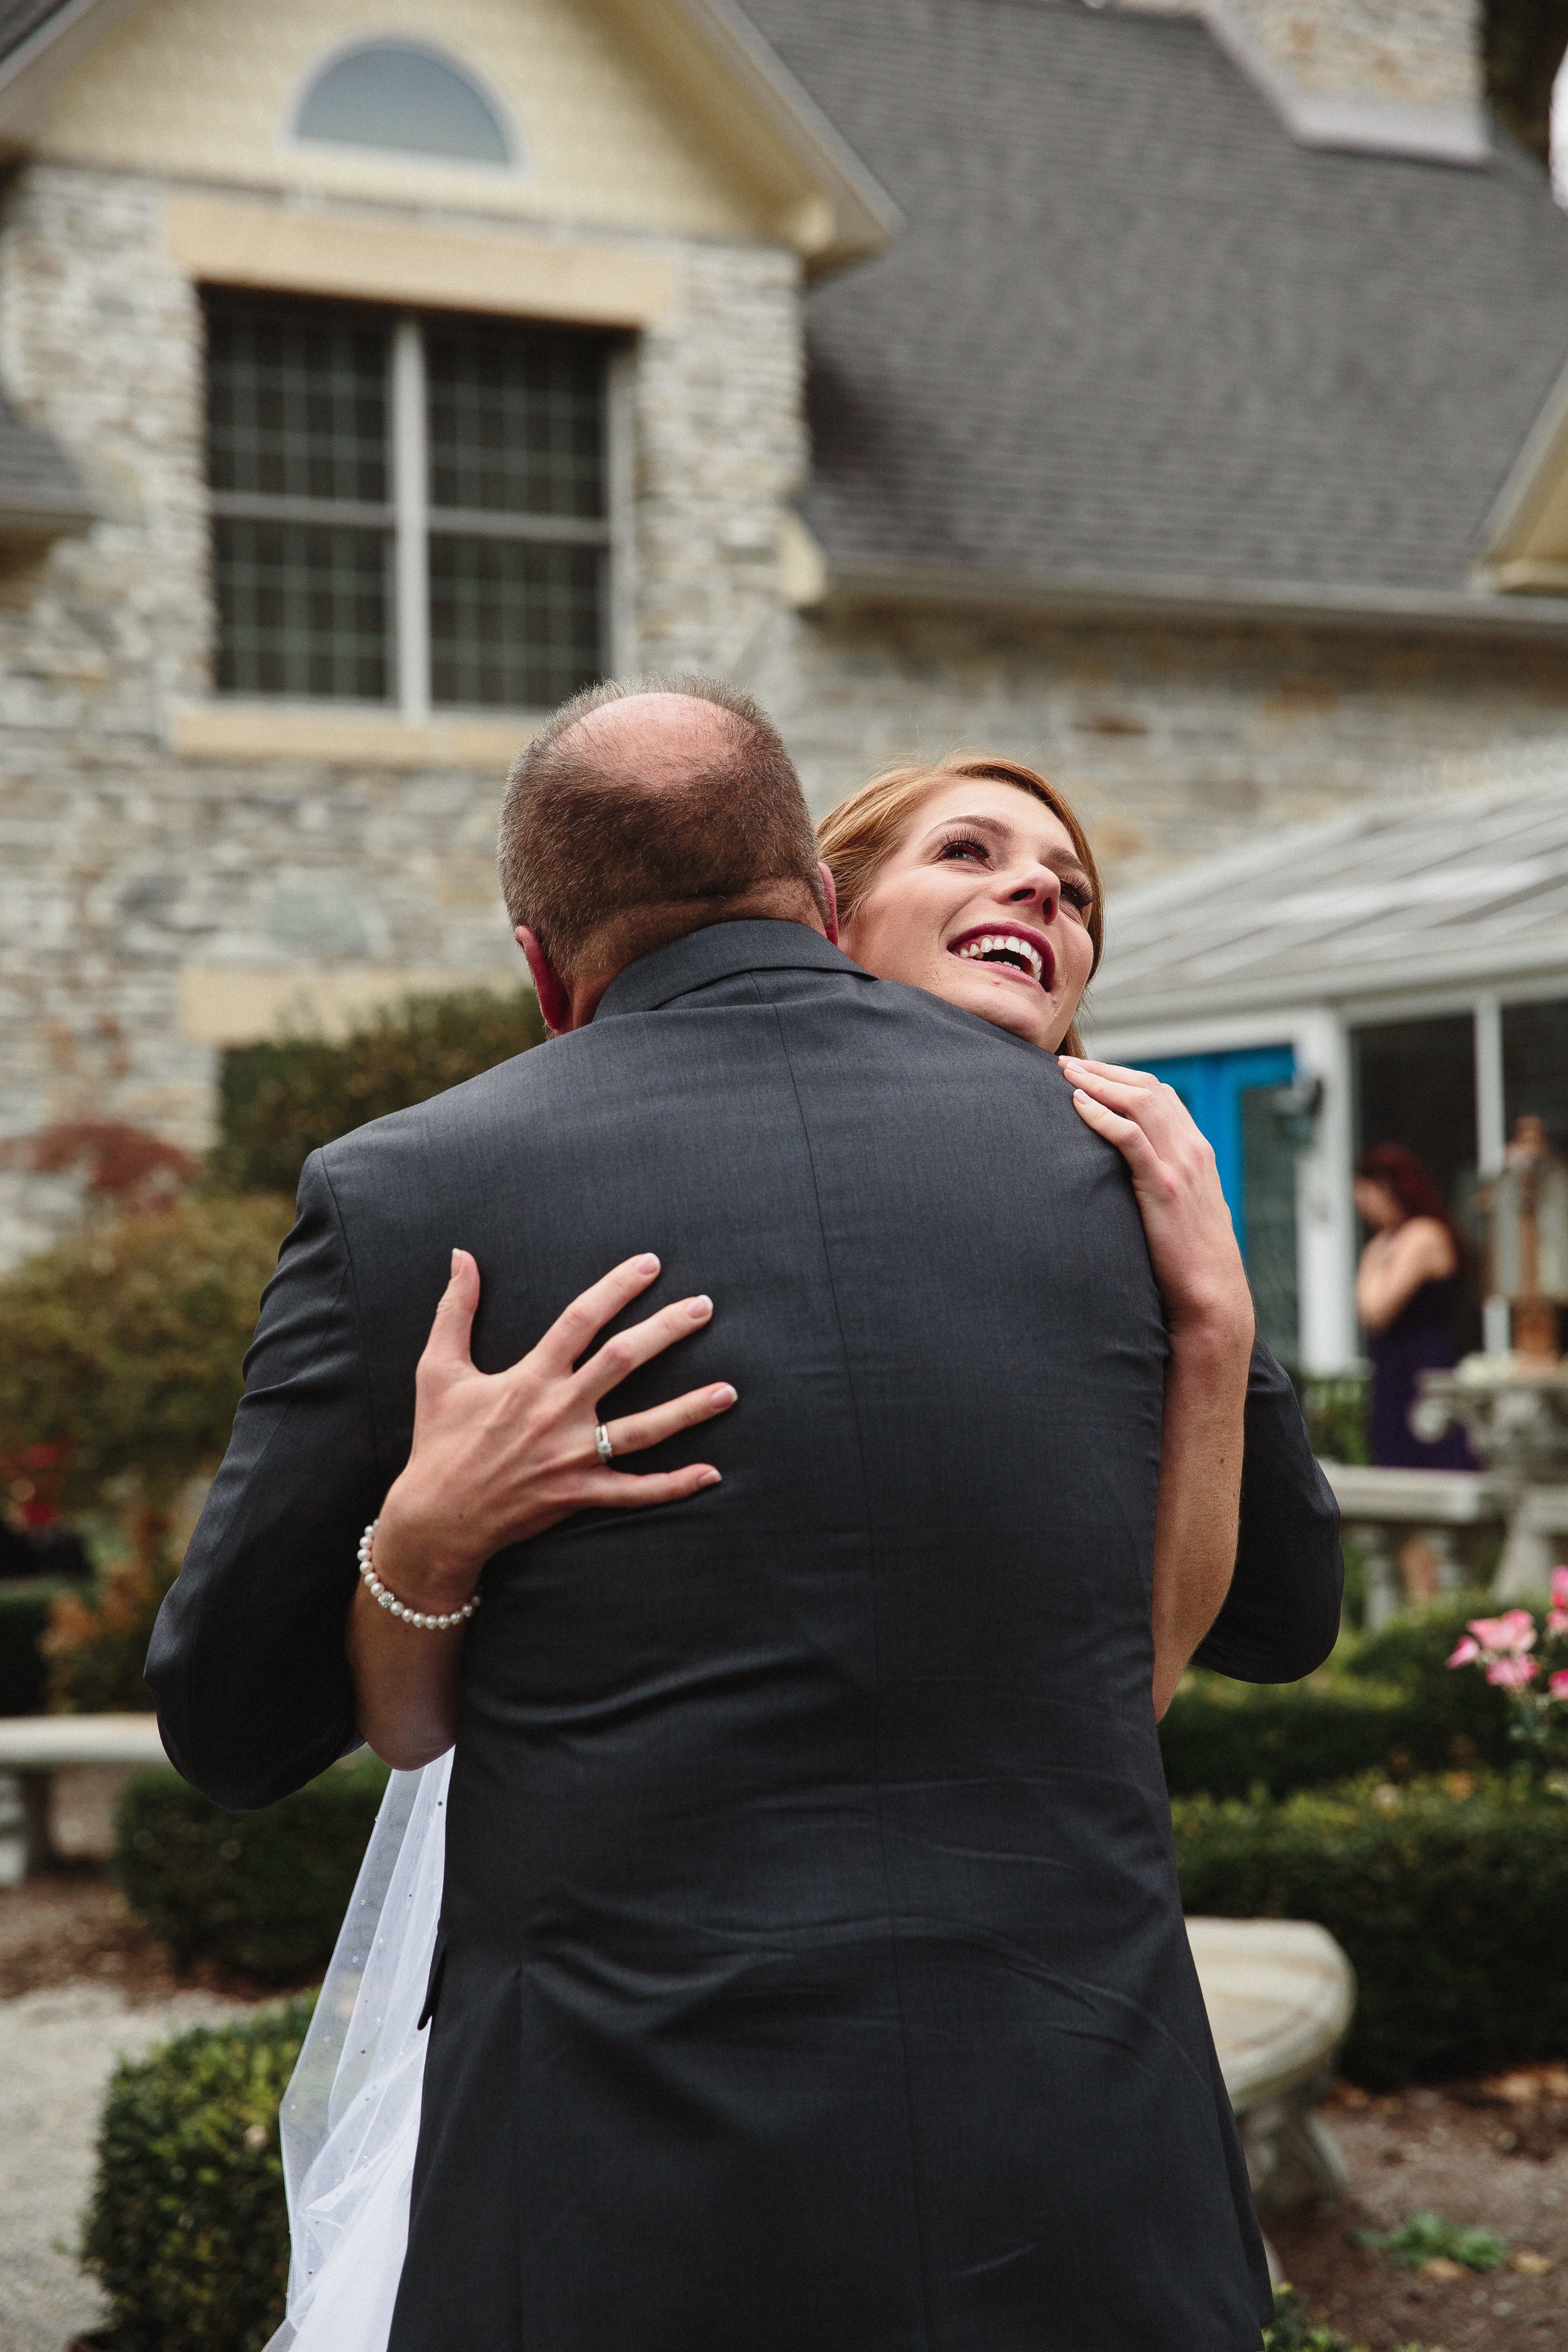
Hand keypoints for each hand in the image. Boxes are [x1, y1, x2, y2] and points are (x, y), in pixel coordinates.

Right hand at [374, 1250, 734, 1608]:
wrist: (437, 1518)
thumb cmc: (440, 1440)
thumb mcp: (438, 1370)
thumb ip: (455, 1310)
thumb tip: (461, 1255)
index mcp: (529, 1378)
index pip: (580, 1320)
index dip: (616, 1288)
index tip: (650, 1265)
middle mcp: (557, 1412)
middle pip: (623, 1362)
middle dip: (667, 1331)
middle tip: (704, 1307)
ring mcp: (572, 1457)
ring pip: (642, 1430)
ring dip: (689, 1410)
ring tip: (729, 1391)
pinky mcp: (579, 1495)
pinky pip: (635, 1492)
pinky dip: (674, 1485)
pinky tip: (712, 1473)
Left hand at [1059, 1058, 1254, 1354]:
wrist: (1212, 1294)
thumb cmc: (1190, 1259)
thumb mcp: (1181, 1209)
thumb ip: (1163, 1182)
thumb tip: (1128, 1175)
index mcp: (1196, 1152)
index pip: (1161, 1096)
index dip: (1122, 1078)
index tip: (1089, 1072)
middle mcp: (1192, 1150)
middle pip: (1148, 1088)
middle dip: (1105, 1071)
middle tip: (1066, 1063)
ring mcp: (1180, 1167)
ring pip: (1141, 1103)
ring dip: (1099, 1082)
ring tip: (1065, 1074)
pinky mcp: (1164, 1188)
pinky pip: (1132, 1138)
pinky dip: (1103, 1115)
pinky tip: (1078, 1105)